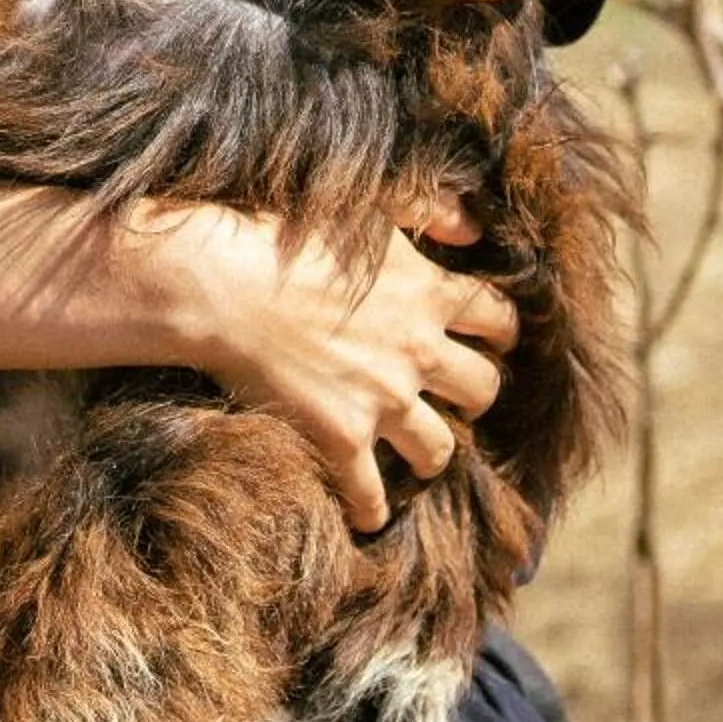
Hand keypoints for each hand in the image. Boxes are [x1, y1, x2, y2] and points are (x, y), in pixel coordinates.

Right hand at [138, 194, 514, 533]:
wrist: (221, 282)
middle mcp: (417, 352)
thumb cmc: (286, 234)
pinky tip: (369, 516)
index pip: (497, 318)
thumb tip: (476, 227)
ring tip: (421, 452)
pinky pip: (371, 494)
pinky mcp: (340, 437)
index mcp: (428, 294)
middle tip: (458, 398)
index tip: (492, 340)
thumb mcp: (370, 205)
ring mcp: (382, 400)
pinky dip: (373, 509)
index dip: (501, 331)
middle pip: (483, 388)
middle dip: (476, 394)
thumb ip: (429, 209)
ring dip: (435, 453)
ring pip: (441, 449)